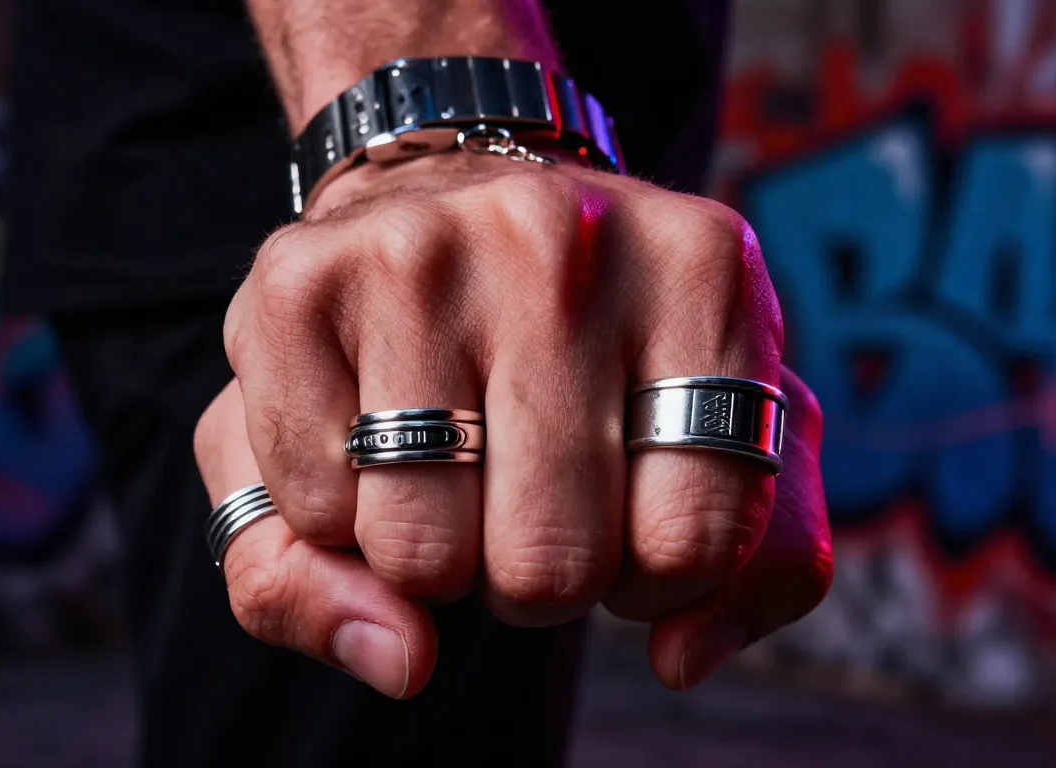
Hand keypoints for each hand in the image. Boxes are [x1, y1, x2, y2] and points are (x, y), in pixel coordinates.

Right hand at [197, 151, 832, 695]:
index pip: (693, 549)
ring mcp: (421, 250)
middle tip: (522, 493)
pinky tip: (366, 439)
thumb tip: (645, 659)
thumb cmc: (586, 355)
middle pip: (551, 565)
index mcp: (705, 271)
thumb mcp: (710, 442)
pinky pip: (315, 514)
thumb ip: (757, 578)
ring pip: (424, 554)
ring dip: (434, 554)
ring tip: (449, 468)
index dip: (648, 576)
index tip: (625, 511)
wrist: (437, 205)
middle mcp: (559, 236)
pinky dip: (336, 521)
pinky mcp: (298, 280)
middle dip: (532, 574)